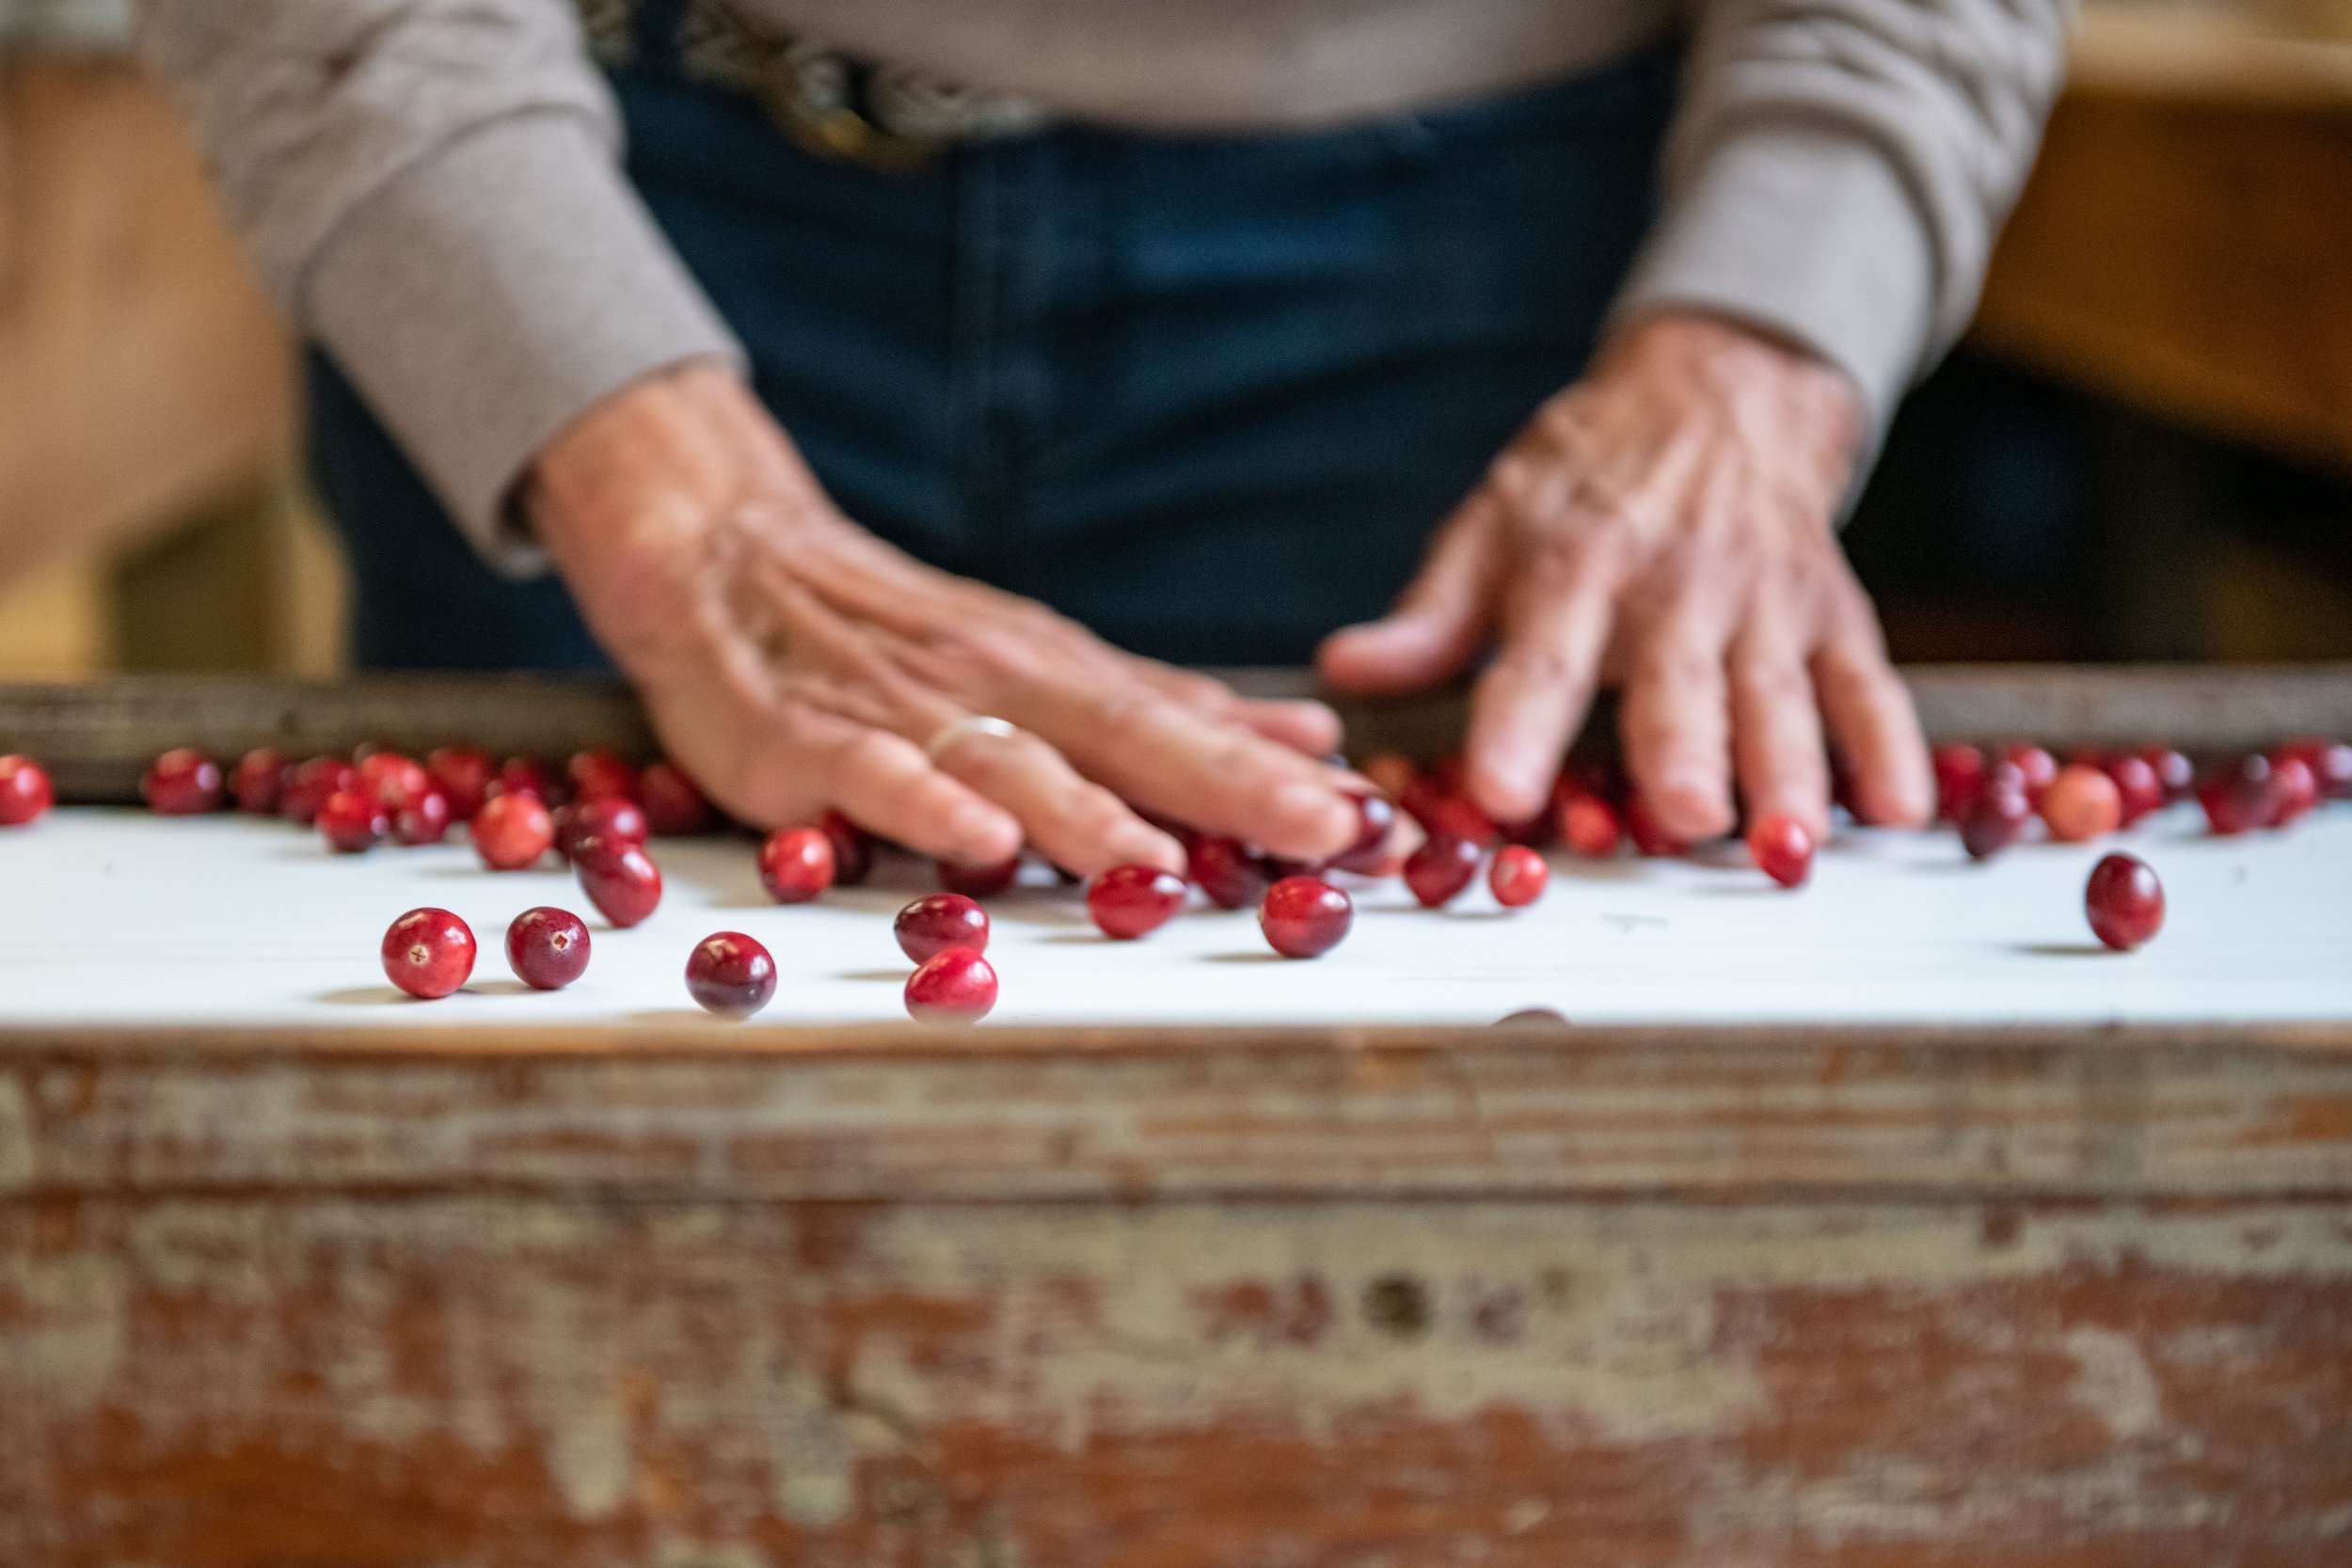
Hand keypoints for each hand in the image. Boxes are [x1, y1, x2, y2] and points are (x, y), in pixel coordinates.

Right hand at [524, 362, 1360, 874]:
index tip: (1369, 817)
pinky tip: (978, 843)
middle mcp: (1005, 686)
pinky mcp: (816, 742)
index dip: (1277, 773)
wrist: (736, 561)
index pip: (1188, 724)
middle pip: (1132, 739)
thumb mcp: (1052, 664)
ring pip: (1015, 763)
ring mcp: (912, 712)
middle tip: (1323, 832)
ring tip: (1162, 863)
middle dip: (1233, 789)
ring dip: (1090, 814)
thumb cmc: (907, 637)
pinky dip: (928, 807)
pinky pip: (878, 776)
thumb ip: (1172, 712)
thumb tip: (1308, 741)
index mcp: (1065, 675)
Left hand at [1318, 312, 1932, 841]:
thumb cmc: (1587, 478)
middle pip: (1677, 679)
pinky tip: (1902, 809)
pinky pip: (1868, 683)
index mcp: (1574, 565)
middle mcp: (1674, 583)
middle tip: (1686, 818)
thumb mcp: (1491, 524)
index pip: (1540, 655)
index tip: (1500, 791)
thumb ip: (1429, 616)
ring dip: (1791, 771)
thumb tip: (1347, 671)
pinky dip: (1890, 746)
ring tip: (1790, 844)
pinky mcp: (1832, 611)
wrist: (1719, 389)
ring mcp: (1763, 601)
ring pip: (1780, 693)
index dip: (1518, 725)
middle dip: (1682, 750)